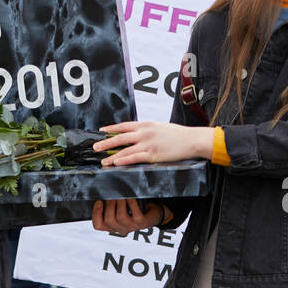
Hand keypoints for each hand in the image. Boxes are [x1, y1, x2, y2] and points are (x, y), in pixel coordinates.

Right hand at [92, 198, 163, 234]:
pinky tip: (130, 196)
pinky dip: (131, 202)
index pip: (98, 225)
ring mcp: (132, 226)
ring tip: (120, 195)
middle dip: (109, 205)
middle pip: (109, 220)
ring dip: (119, 203)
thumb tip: (101, 189)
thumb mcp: (119, 208)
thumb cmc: (134, 209)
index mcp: (113, 226)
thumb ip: (109, 203)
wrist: (152, 214)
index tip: (99, 201)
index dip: (96, 213)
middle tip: (111, 195)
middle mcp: (121, 229)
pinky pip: (134, 213)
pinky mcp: (141, 222)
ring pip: (120, 217)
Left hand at [93, 121, 212, 165]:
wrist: (192, 139)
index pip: (123, 126)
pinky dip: (124, 160)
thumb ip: (147, 130)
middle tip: (95, 147)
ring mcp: (148, 144)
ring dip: (112, 156)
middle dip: (106, 143)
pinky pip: (135, 157)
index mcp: (146, 124)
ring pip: (125, 150)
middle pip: (120, 137)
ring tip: (102, 161)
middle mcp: (144, 132)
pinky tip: (116, 163)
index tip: (101, 131)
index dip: (111, 129)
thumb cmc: (178, 134)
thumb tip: (138, 132)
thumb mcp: (160, 127)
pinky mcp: (153, 154)